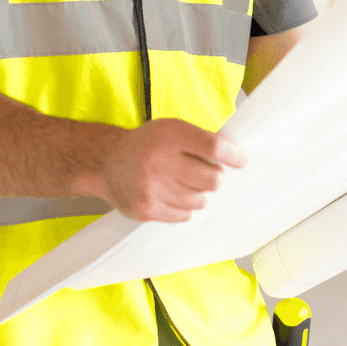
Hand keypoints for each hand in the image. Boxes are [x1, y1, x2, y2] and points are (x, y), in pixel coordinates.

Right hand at [92, 118, 246, 222]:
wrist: (107, 162)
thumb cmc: (147, 145)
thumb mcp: (170, 129)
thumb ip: (200, 140)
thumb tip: (235, 157)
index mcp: (169, 135)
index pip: (213, 147)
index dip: (233, 156)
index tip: (240, 160)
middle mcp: (159, 160)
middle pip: (212, 179)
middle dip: (214, 177)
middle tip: (205, 173)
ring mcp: (152, 187)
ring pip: (200, 200)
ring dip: (198, 194)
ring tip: (182, 183)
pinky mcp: (147, 209)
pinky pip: (184, 215)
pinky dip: (184, 208)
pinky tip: (171, 194)